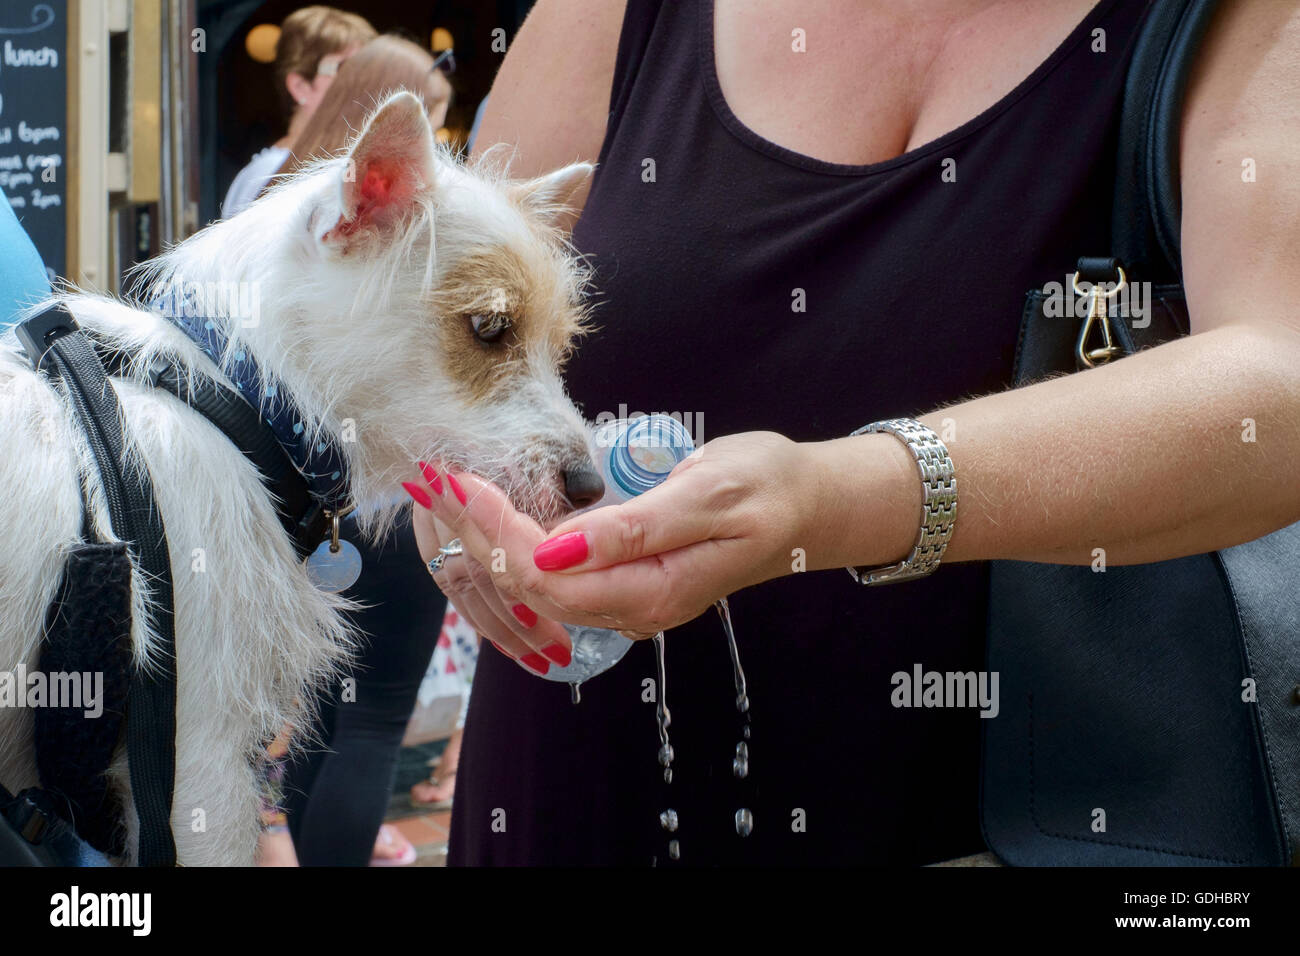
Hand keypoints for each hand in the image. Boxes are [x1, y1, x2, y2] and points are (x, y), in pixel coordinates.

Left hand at [407, 432, 827, 639]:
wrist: (807, 506)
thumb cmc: (767, 489)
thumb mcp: (710, 494)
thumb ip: (636, 528)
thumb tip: (557, 551)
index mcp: (651, 590)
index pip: (545, 574)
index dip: (495, 531)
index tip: (458, 479)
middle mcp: (629, 608)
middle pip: (526, 585)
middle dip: (474, 532)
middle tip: (432, 477)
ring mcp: (623, 599)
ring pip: (531, 585)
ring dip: (483, 540)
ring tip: (442, 491)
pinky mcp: (620, 581)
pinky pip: (550, 576)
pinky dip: (509, 543)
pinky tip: (483, 514)